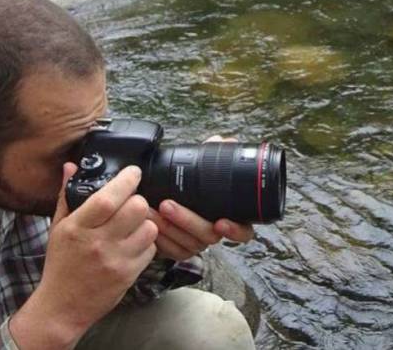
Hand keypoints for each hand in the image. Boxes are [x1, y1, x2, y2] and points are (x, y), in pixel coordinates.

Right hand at [10, 163, 157, 348]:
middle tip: (132, 202)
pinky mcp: (129, 275)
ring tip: (133, 225)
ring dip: (145, 222)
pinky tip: (133, 244)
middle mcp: (98, 243)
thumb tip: (71, 166)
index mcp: (77, 228)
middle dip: (138, 200)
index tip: (133, 172)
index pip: (107, 199)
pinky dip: (146, 243)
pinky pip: (151, 249)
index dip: (126, 181)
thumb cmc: (60, 264)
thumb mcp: (58, 228)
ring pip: (149, 227)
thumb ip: (66, 196)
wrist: (62, 307)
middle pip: (136, 209)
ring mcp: (116, 260)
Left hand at [147, 134, 254, 259]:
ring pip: (188, 244)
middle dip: (187, 220)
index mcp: (229, 216)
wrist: (165, 201)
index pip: (243, 231)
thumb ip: (212, 155)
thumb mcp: (201, 169)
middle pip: (209, 236)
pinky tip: (148, 224)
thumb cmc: (190, 186)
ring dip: (168, 227)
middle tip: (167, 205)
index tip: (221, 222)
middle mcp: (215, 232)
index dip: (235, 229)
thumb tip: (225, 141)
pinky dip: (159, 239)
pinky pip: (172, 251)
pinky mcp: (179, 251)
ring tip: (151, 210)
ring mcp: (197, 244)